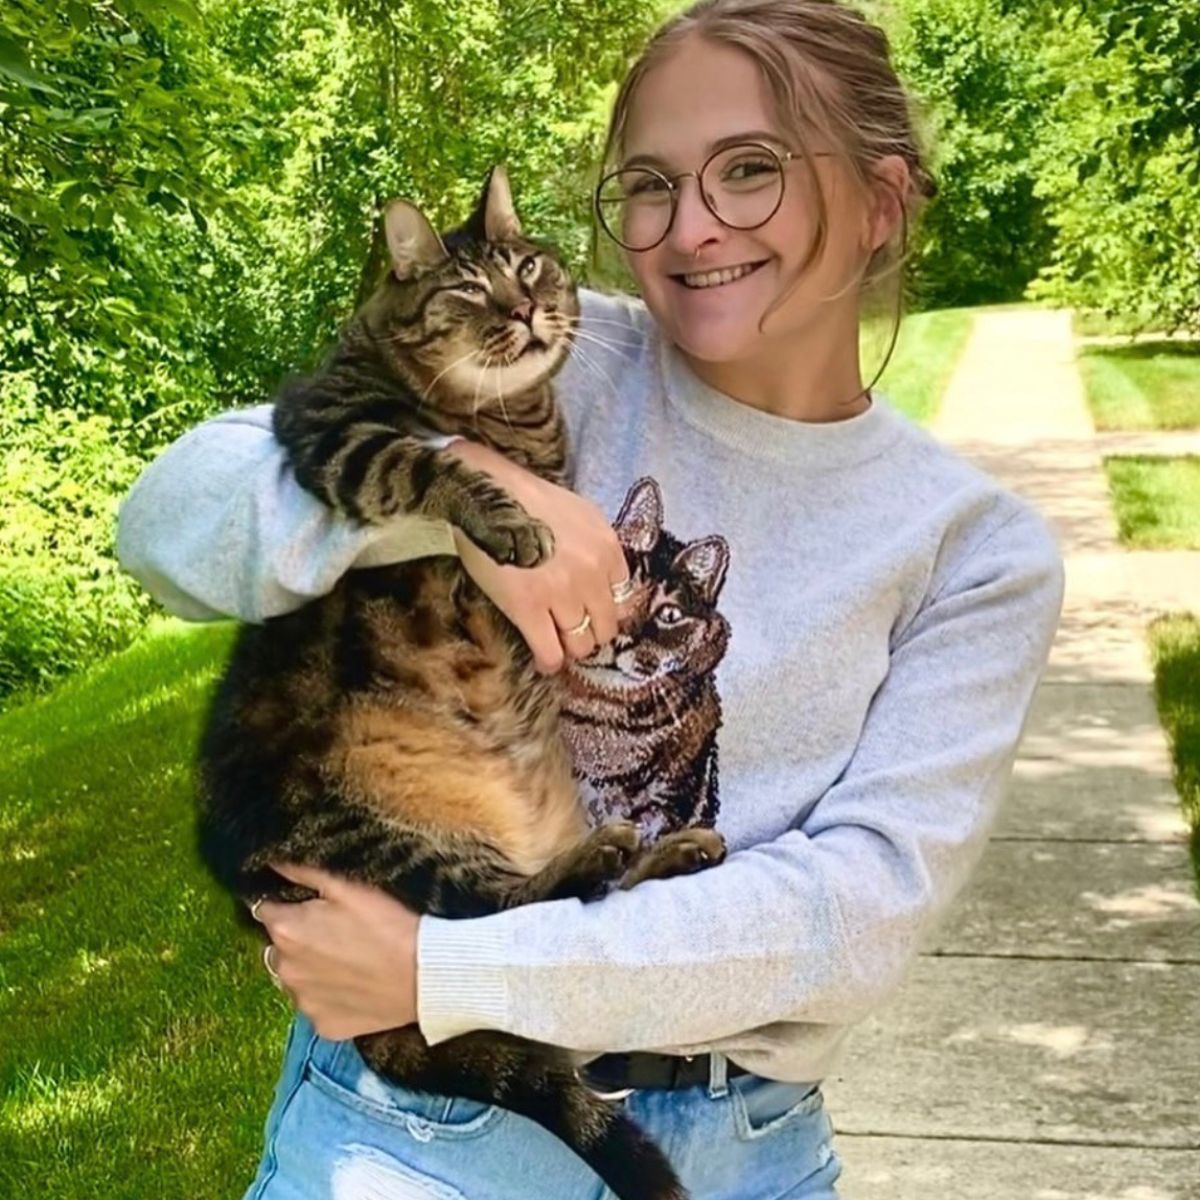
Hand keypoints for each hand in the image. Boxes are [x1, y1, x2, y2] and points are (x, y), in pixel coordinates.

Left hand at [253, 863, 419, 1040]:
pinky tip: (356, 985)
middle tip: (338, 932)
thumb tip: (272, 863)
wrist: (426, 974)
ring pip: (297, 978)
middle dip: (299, 938)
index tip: (315, 906)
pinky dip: (330, 996)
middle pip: (280, 947)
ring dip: (311, 969)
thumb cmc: (389, 922)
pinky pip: (318, 1006)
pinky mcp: (323, 1026)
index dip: (290, 905)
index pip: (267, 910)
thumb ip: (303, 871)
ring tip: (350, 960)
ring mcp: (303, 1002)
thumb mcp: (349, 886)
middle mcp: (284, 969)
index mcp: (286, 930)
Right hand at [447, 441, 631, 673]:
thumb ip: (596, 547)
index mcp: (607, 548)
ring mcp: (561, 593)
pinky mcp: (528, 608)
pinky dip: (549, 662)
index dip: (605, 612)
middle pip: (606, 627)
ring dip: (570, 649)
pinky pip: (550, 652)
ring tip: (558, 646)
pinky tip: (544, 661)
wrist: (483, 493)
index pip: (623, 600)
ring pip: (581, 644)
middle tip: (573, 633)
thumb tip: (601, 579)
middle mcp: (591, 573)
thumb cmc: (527, 498)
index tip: (592, 616)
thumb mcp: (579, 514)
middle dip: (591, 634)